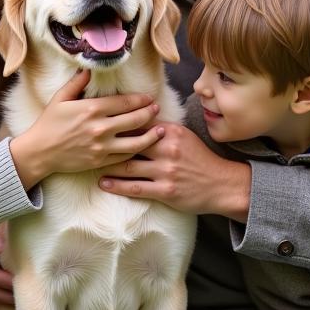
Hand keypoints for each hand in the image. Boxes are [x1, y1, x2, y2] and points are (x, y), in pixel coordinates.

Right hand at [9, 69, 164, 189]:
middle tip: (157, 109)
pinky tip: (144, 145)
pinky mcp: (101, 161)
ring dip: (151, 135)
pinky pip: (125, 156)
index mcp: (91, 109)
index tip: (149, 98)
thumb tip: (88, 69)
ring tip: (161, 130)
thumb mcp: (60, 99)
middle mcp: (100, 127)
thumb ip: (76, 83)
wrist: (40, 151)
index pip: (124, 102)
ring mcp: (102, 146)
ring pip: (135, 141)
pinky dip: (137, 150)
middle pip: (134, 119)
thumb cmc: (49, 123)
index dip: (140, 99)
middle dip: (149, 113)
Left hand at [98, 121, 251, 218]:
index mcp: (171, 132)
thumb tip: (137, 119)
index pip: (139, 123)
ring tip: (91, 163)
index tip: (99, 121)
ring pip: (128, 166)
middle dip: (108, 142)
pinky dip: (116, 185)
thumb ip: (161, 129)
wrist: (222, 184)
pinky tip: (103, 183)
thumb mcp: (184, 136)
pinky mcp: (165, 191)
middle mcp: (167, 149)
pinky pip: (135, 188)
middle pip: (129, 143)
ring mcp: (166, 171)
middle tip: (88, 142)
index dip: (118, 122)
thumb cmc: (199, 159)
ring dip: (106, 165)